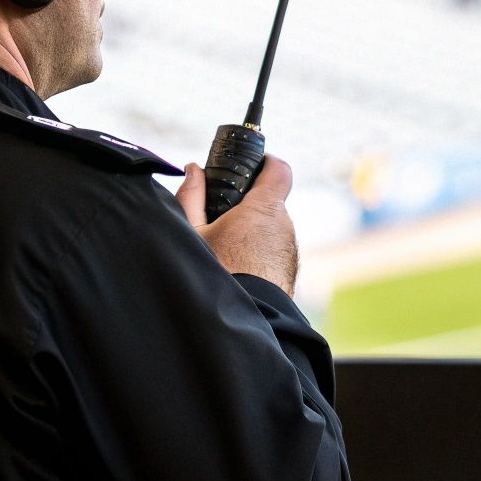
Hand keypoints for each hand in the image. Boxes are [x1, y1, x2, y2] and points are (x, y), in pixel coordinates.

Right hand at [175, 155, 298, 295]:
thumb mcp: (192, 233)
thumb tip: (193, 172)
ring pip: (270, 229)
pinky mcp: (288, 272)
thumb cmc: (216, 276)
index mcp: (263, 209)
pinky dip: (256, 253)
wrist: (245, 319)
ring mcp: (289, 251)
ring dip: (250, 232)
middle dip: (246, 205)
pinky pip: (272, 251)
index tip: (249, 165)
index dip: (266, 161)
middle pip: (269, 202)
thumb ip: (192, 197)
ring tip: (223, 250)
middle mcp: (283, 226)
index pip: (279, 169)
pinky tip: (234, 268)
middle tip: (219, 216)